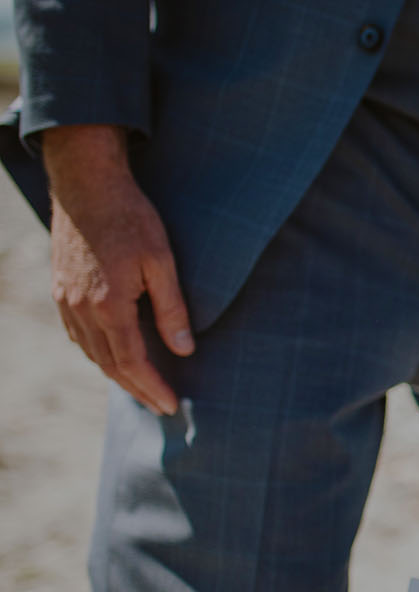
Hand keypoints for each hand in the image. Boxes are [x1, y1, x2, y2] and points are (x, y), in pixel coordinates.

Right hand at [44, 125, 193, 414]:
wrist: (85, 184)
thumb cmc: (131, 217)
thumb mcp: (161, 261)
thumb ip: (172, 308)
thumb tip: (184, 350)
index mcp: (108, 306)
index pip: (131, 362)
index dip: (152, 387)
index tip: (171, 405)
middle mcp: (80, 309)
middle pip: (108, 364)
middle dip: (136, 389)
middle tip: (160, 406)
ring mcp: (65, 300)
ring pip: (90, 352)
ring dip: (116, 374)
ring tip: (142, 387)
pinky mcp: (59, 289)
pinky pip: (77, 334)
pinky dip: (97, 352)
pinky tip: (113, 354)